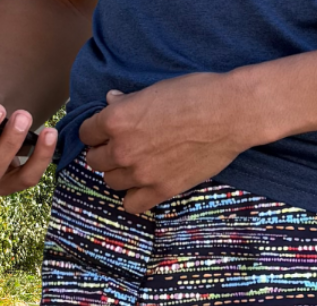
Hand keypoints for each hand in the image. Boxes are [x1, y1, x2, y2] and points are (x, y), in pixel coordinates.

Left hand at [79, 72, 258, 214]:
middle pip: (95, 160)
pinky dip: (134, 197)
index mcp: (116, 120)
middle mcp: (122, 149)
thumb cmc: (195, 94)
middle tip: (123, 147)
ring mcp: (141, 173)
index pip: (87, 133)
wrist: (229, 114)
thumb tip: (111, 101)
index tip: (108, 131)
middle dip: (105, 152)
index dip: (97, 131)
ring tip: (135, 165)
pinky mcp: (161, 190)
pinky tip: (143, 186)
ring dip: (119, 173)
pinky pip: (132, 204)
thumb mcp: (154, 90)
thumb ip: (127, 102)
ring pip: (111, 182)